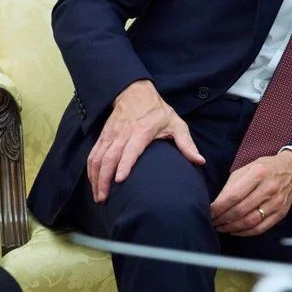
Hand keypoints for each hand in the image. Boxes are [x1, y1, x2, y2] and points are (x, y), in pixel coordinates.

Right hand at [87, 80, 204, 202]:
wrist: (136, 92)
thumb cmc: (158, 111)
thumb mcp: (176, 124)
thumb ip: (187, 144)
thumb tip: (200, 161)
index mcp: (142, 131)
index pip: (131, 150)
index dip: (124, 165)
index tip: (119, 181)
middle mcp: (123, 134)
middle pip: (109, 158)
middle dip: (104, 179)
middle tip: (104, 199)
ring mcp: (111, 135)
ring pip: (97, 157)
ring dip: (95, 178)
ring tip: (98, 196)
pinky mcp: (103, 136)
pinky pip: (93, 154)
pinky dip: (91, 170)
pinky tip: (93, 183)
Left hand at [211, 150, 291, 235]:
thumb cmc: (266, 168)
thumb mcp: (247, 169)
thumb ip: (232, 185)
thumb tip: (217, 204)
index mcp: (258, 174)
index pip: (234, 196)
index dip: (219, 207)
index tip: (210, 212)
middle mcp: (269, 188)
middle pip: (241, 210)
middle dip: (223, 219)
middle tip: (213, 221)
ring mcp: (276, 202)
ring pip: (250, 221)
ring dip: (232, 227)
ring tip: (221, 227)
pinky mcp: (281, 213)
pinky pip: (261, 228)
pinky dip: (245, 232)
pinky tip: (235, 230)